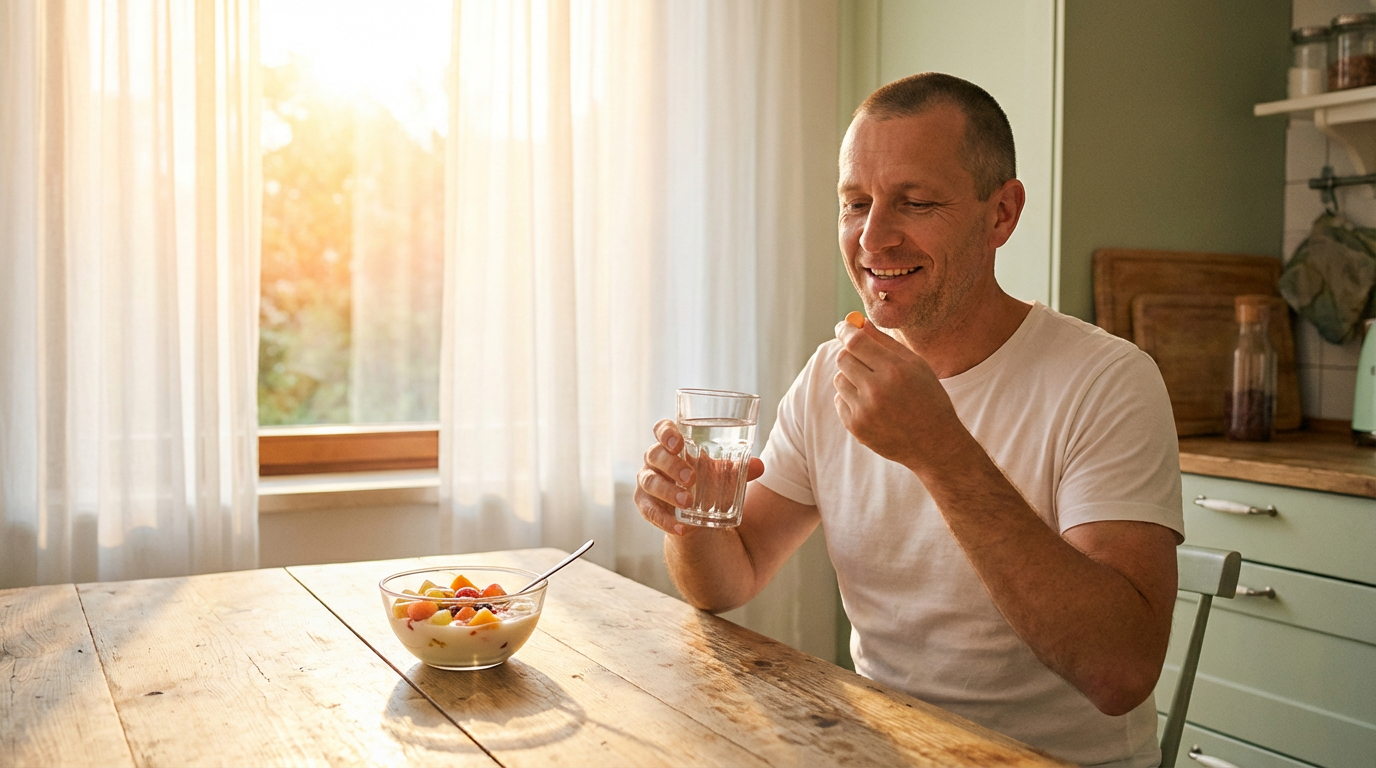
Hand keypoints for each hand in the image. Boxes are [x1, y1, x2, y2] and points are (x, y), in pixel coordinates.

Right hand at [635, 419, 764, 534]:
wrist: (694, 514)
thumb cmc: (706, 481)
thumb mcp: (722, 474)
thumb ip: (739, 469)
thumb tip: (759, 466)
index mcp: (672, 445)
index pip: (662, 429)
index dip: (666, 433)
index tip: (678, 442)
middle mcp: (656, 460)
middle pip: (654, 455)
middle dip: (671, 465)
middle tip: (691, 478)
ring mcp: (648, 482)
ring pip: (649, 482)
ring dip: (668, 492)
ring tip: (687, 502)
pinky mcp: (646, 505)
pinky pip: (650, 512)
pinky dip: (665, 520)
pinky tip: (681, 528)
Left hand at [832, 319, 962, 468]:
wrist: (935, 444)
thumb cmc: (928, 398)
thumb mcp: (916, 366)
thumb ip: (886, 343)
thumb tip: (859, 323)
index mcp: (895, 370)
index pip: (856, 341)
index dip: (845, 330)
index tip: (843, 326)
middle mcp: (877, 390)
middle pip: (843, 358)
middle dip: (849, 353)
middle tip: (861, 356)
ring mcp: (864, 411)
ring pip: (839, 379)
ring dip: (851, 377)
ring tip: (874, 386)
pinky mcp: (856, 427)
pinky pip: (840, 401)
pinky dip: (851, 398)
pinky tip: (873, 406)